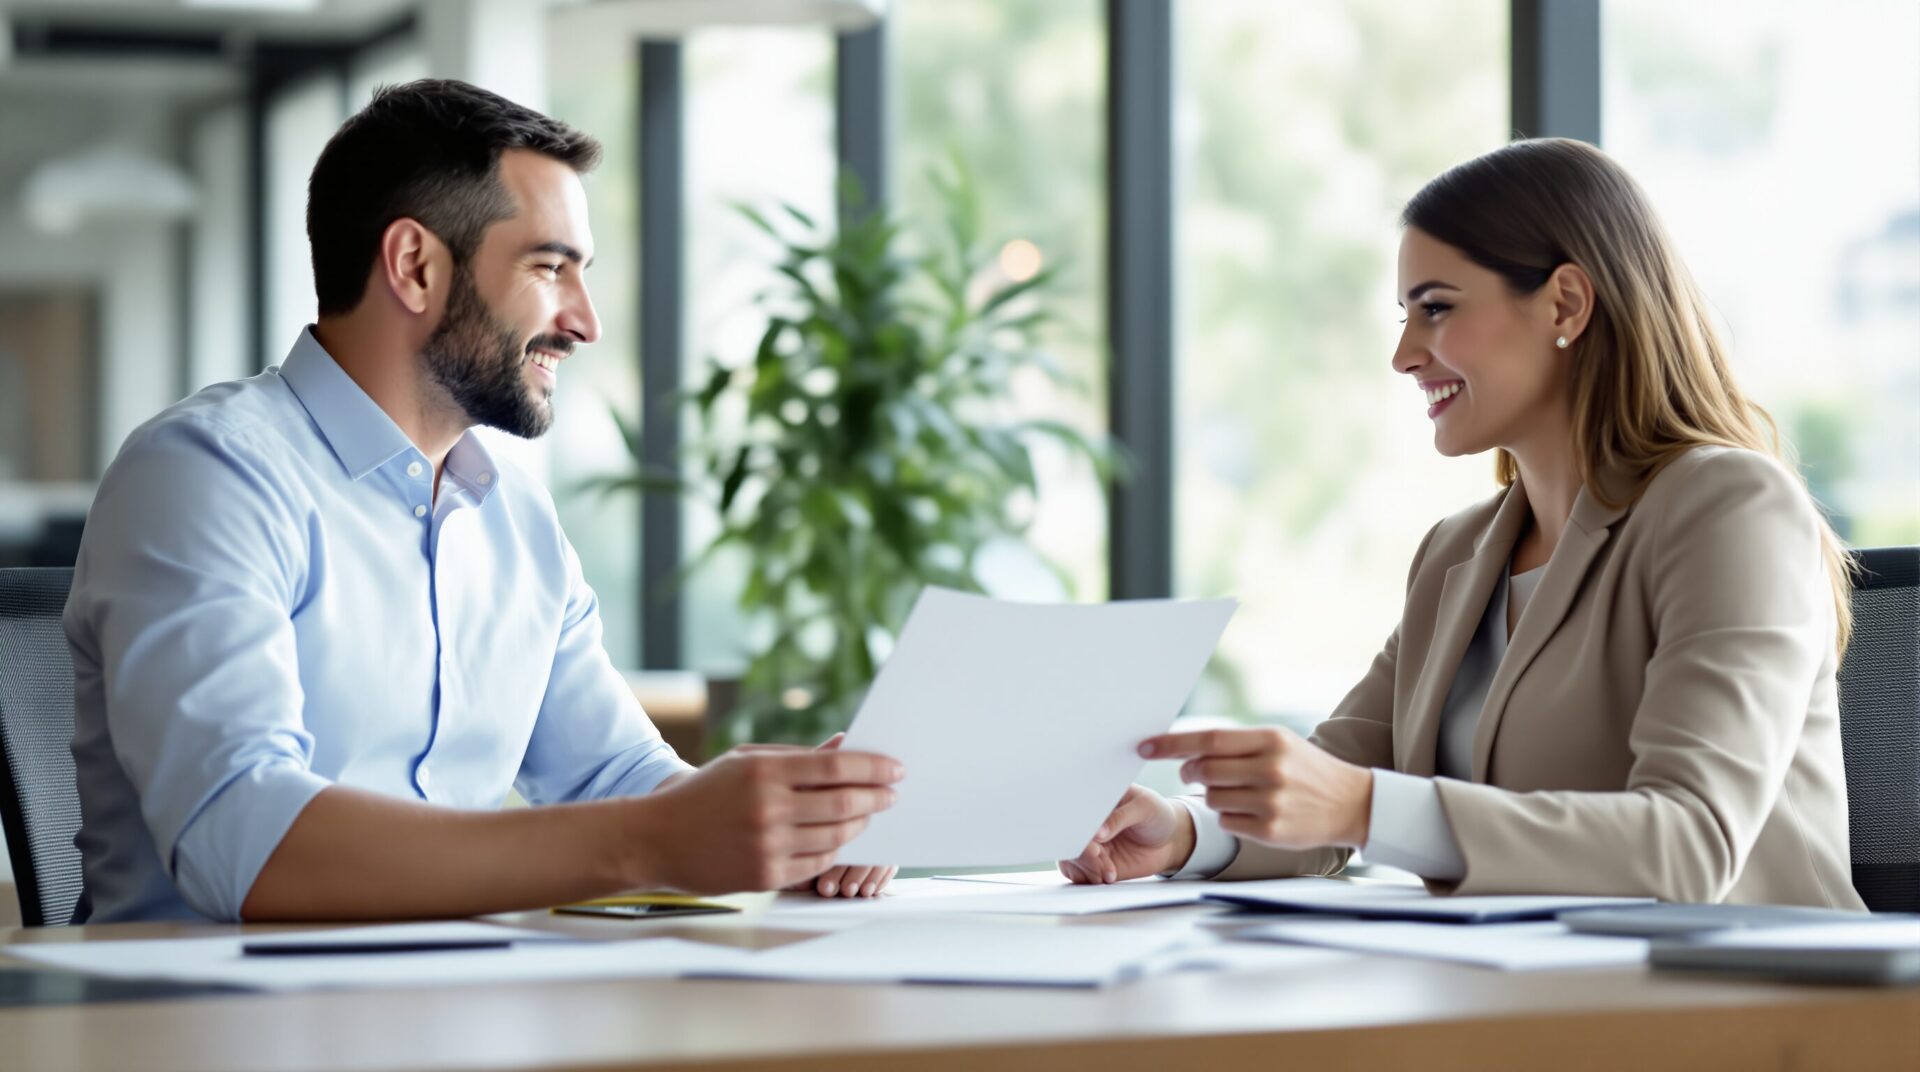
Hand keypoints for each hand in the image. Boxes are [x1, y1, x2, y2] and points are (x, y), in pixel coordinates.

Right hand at [628, 741, 902, 894]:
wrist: (656, 839)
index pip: (836, 768)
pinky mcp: (766, 876)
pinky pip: (817, 864)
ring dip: (861, 824)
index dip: (874, 768)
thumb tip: (845, 746)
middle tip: (893, 794)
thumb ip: (797, 756)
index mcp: (765, 772)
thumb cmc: (703, 794)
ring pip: (836, 836)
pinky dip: (836, 851)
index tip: (896, 769)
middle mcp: (769, 809)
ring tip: (870, 814)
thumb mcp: (745, 761)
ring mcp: (768, 845)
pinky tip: (843, 839)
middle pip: (844, 803)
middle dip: (877, 797)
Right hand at [1057, 784, 1195, 883]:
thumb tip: (1099, 833)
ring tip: (1109, 872)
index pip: (1074, 811)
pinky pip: (1079, 874)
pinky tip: (1109, 876)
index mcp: (1095, 800)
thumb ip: (1121, 817)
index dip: (1078, 827)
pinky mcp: (1096, 864)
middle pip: (1068, 838)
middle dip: (1081, 852)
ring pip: (1069, 858)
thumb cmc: (1157, 814)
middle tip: (1100, 858)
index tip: (1092, 841)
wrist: (1170, 839)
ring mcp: (1090, 844)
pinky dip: (1089, 878)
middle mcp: (1088, 823)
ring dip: (1086, 867)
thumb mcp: (1144, 807)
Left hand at [1139, 727, 1372, 849]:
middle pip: (1204, 770)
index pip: (1208, 739)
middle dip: (1189, 771)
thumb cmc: (1305, 768)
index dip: (1171, 743)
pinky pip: (1226, 822)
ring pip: (1212, 799)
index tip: (1144, 746)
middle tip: (1191, 771)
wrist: (1351, 802)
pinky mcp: (1271, 831)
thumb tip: (1184, 749)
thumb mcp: (1278, 743)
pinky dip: (1228, 817)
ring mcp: (1272, 803)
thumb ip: (1235, 744)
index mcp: (1270, 740)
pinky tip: (1250, 811)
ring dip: (1212, 795)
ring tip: (1235, 791)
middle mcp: (1271, 770)